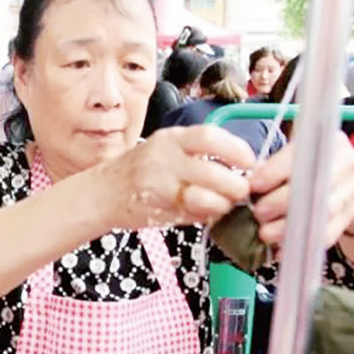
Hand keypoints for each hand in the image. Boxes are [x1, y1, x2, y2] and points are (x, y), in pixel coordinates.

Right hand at [91, 125, 256, 230]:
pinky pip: (190, 216)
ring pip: (202, 198)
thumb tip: (242, 167)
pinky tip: (204, 213)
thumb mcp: (166, 148)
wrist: (102, 193)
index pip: (209, 137)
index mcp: (169, 139)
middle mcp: (162, 160)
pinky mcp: (156, 212)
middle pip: (210, 172)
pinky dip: (204, 217)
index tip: (250, 162)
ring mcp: (158, 188)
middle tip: (242, 191)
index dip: (236, 150)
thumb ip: (199, 153)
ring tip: (224, 205)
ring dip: (221, 205)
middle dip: (234, 185)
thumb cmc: (140, 169)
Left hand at [249, 131, 353, 248]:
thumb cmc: (319, 169)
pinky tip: (282, 249)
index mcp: (329, 144)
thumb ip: (277, 165)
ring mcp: (353, 192)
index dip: (273, 173)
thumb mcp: (302, 156)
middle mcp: (346, 165)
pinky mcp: (352, 217)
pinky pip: (327, 234)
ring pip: (320, 212)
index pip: (300, 156)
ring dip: (288, 226)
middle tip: (258, 213)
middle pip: (311, 186)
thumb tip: (248, 182)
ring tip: (265, 234)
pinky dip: (302, 243)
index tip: (253, 186)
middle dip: (278, 202)